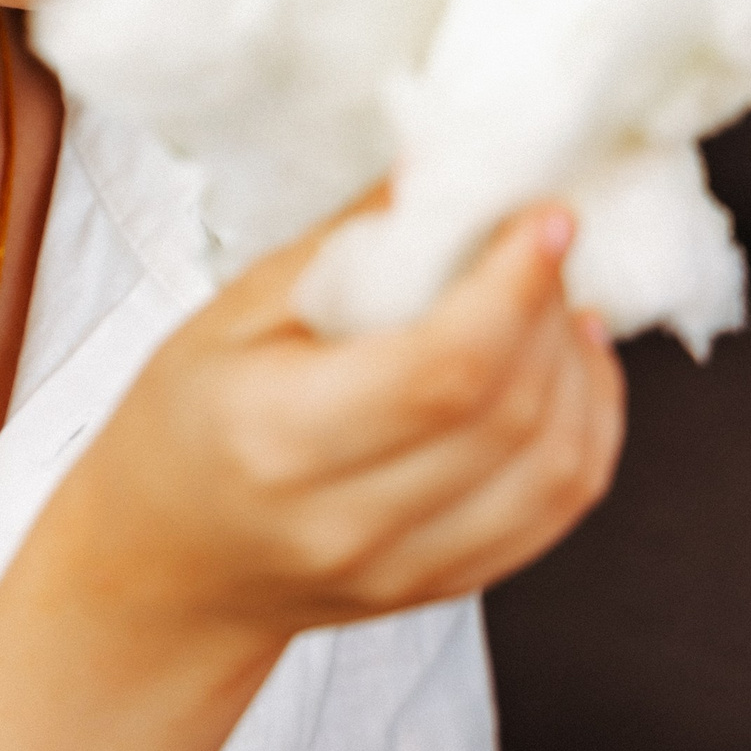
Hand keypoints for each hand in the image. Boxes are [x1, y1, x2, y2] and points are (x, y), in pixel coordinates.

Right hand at [44, 203, 622, 651]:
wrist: (163, 569)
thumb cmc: (181, 424)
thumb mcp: (231, 314)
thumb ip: (348, 242)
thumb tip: (446, 162)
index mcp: (279, 438)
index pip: (445, 369)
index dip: (515, 287)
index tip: (541, 217)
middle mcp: (346, 520)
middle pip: (510, 416)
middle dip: (549, 311)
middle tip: (540, 245)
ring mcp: (402, 570)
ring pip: (556, 469)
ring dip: (580, 371)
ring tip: (557, 303)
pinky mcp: (442, 589)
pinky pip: (558, 511)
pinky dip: (586, 428)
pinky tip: (568, 369)